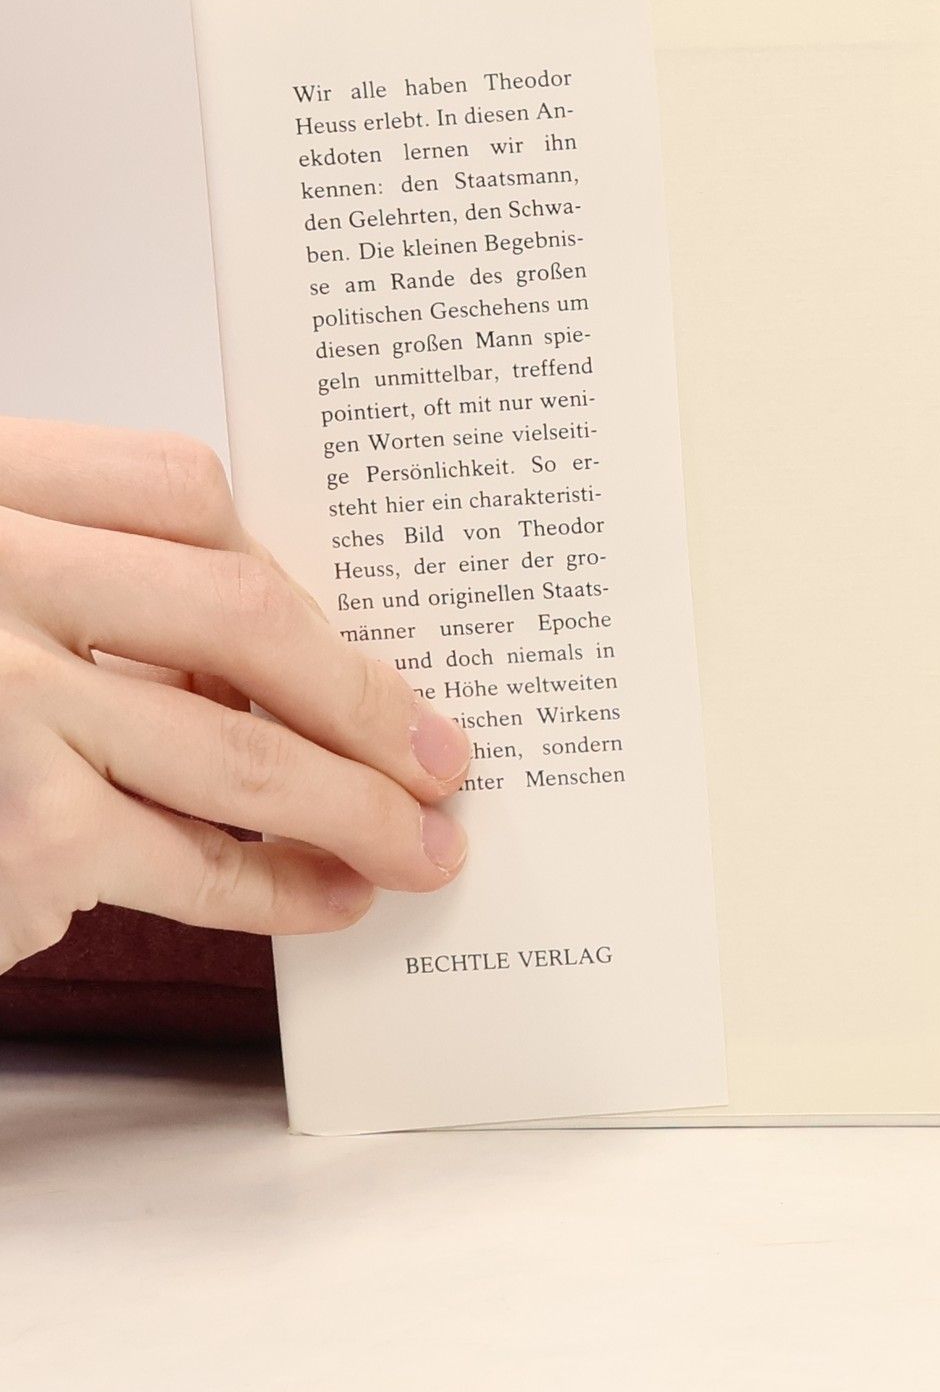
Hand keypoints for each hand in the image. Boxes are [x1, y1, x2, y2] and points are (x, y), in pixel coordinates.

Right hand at [0, 419, 470, 972]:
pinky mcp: (19, 833)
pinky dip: (274, 891)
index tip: (342, 636)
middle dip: (366, 699)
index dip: (279, 569)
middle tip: (443, 756)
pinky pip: (183, 861)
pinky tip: (329, 898)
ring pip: (238, 754)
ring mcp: (2, 705)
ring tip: (425, 847)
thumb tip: (268, 658)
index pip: (180, 493)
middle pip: (246, 618)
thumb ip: (84, 580)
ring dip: (357, 810)